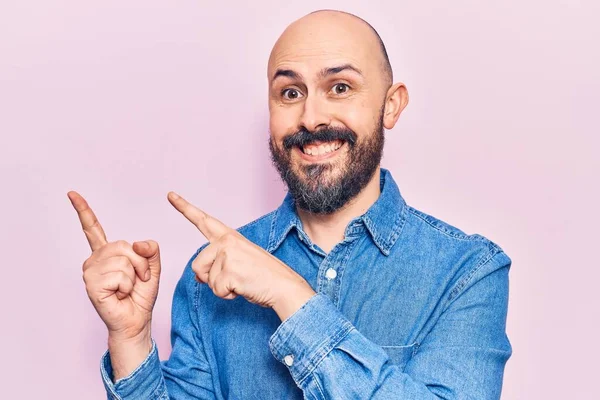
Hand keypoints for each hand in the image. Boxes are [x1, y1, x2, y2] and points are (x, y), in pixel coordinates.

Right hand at [68, 191, 160, 342]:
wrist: (136, 320)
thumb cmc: (140, 296)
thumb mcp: (151, 268)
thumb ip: (150, 250)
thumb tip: (138, 243)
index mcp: (106, 254)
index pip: (93, 228)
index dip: (83, 210)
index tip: (72, 194)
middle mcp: (94, 260)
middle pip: (124, 245)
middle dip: (140, 263)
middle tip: (137, 279)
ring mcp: (90, 272)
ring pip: (124, 260)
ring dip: (134, 276)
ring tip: (127, 288)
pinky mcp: (91, 285)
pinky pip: (120, 275)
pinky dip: (127, 286)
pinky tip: (119, 295)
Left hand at [168, 192, 315, 320]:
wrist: (284, 286)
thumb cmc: (263, 276)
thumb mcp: (238, 262)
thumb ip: (217, 262)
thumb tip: (199, 275)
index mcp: (230, 236)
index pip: (203, 220)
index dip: (184, 208)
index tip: (170, 195)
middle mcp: (227, 241)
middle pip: (197, 265)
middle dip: (209, 278)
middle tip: (234, 278)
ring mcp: (228, 254)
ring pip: (206, 279)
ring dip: (221, 288)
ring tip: (241, 281)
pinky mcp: (229, 271)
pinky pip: (216, 291)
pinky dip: (228, 295)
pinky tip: (243, 287)